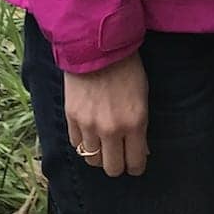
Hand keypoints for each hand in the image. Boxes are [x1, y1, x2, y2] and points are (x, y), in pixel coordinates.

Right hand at [65, 54, 148, 176]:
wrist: (97, 45)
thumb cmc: (126, 67)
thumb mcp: (142, 96)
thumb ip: (140, 126)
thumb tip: (140, 151)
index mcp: (134, 122)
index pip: (135, 164)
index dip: (136, 166)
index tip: (135, 162)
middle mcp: (111, 129)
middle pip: (112, 168)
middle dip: (118, 164)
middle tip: (119, 154)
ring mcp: (89, 125)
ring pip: (92, 160)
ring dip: (99, 154)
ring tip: (102, 143)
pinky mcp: (72, 118)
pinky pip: (76, 145)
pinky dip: (83, 142)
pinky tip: (89, 132)